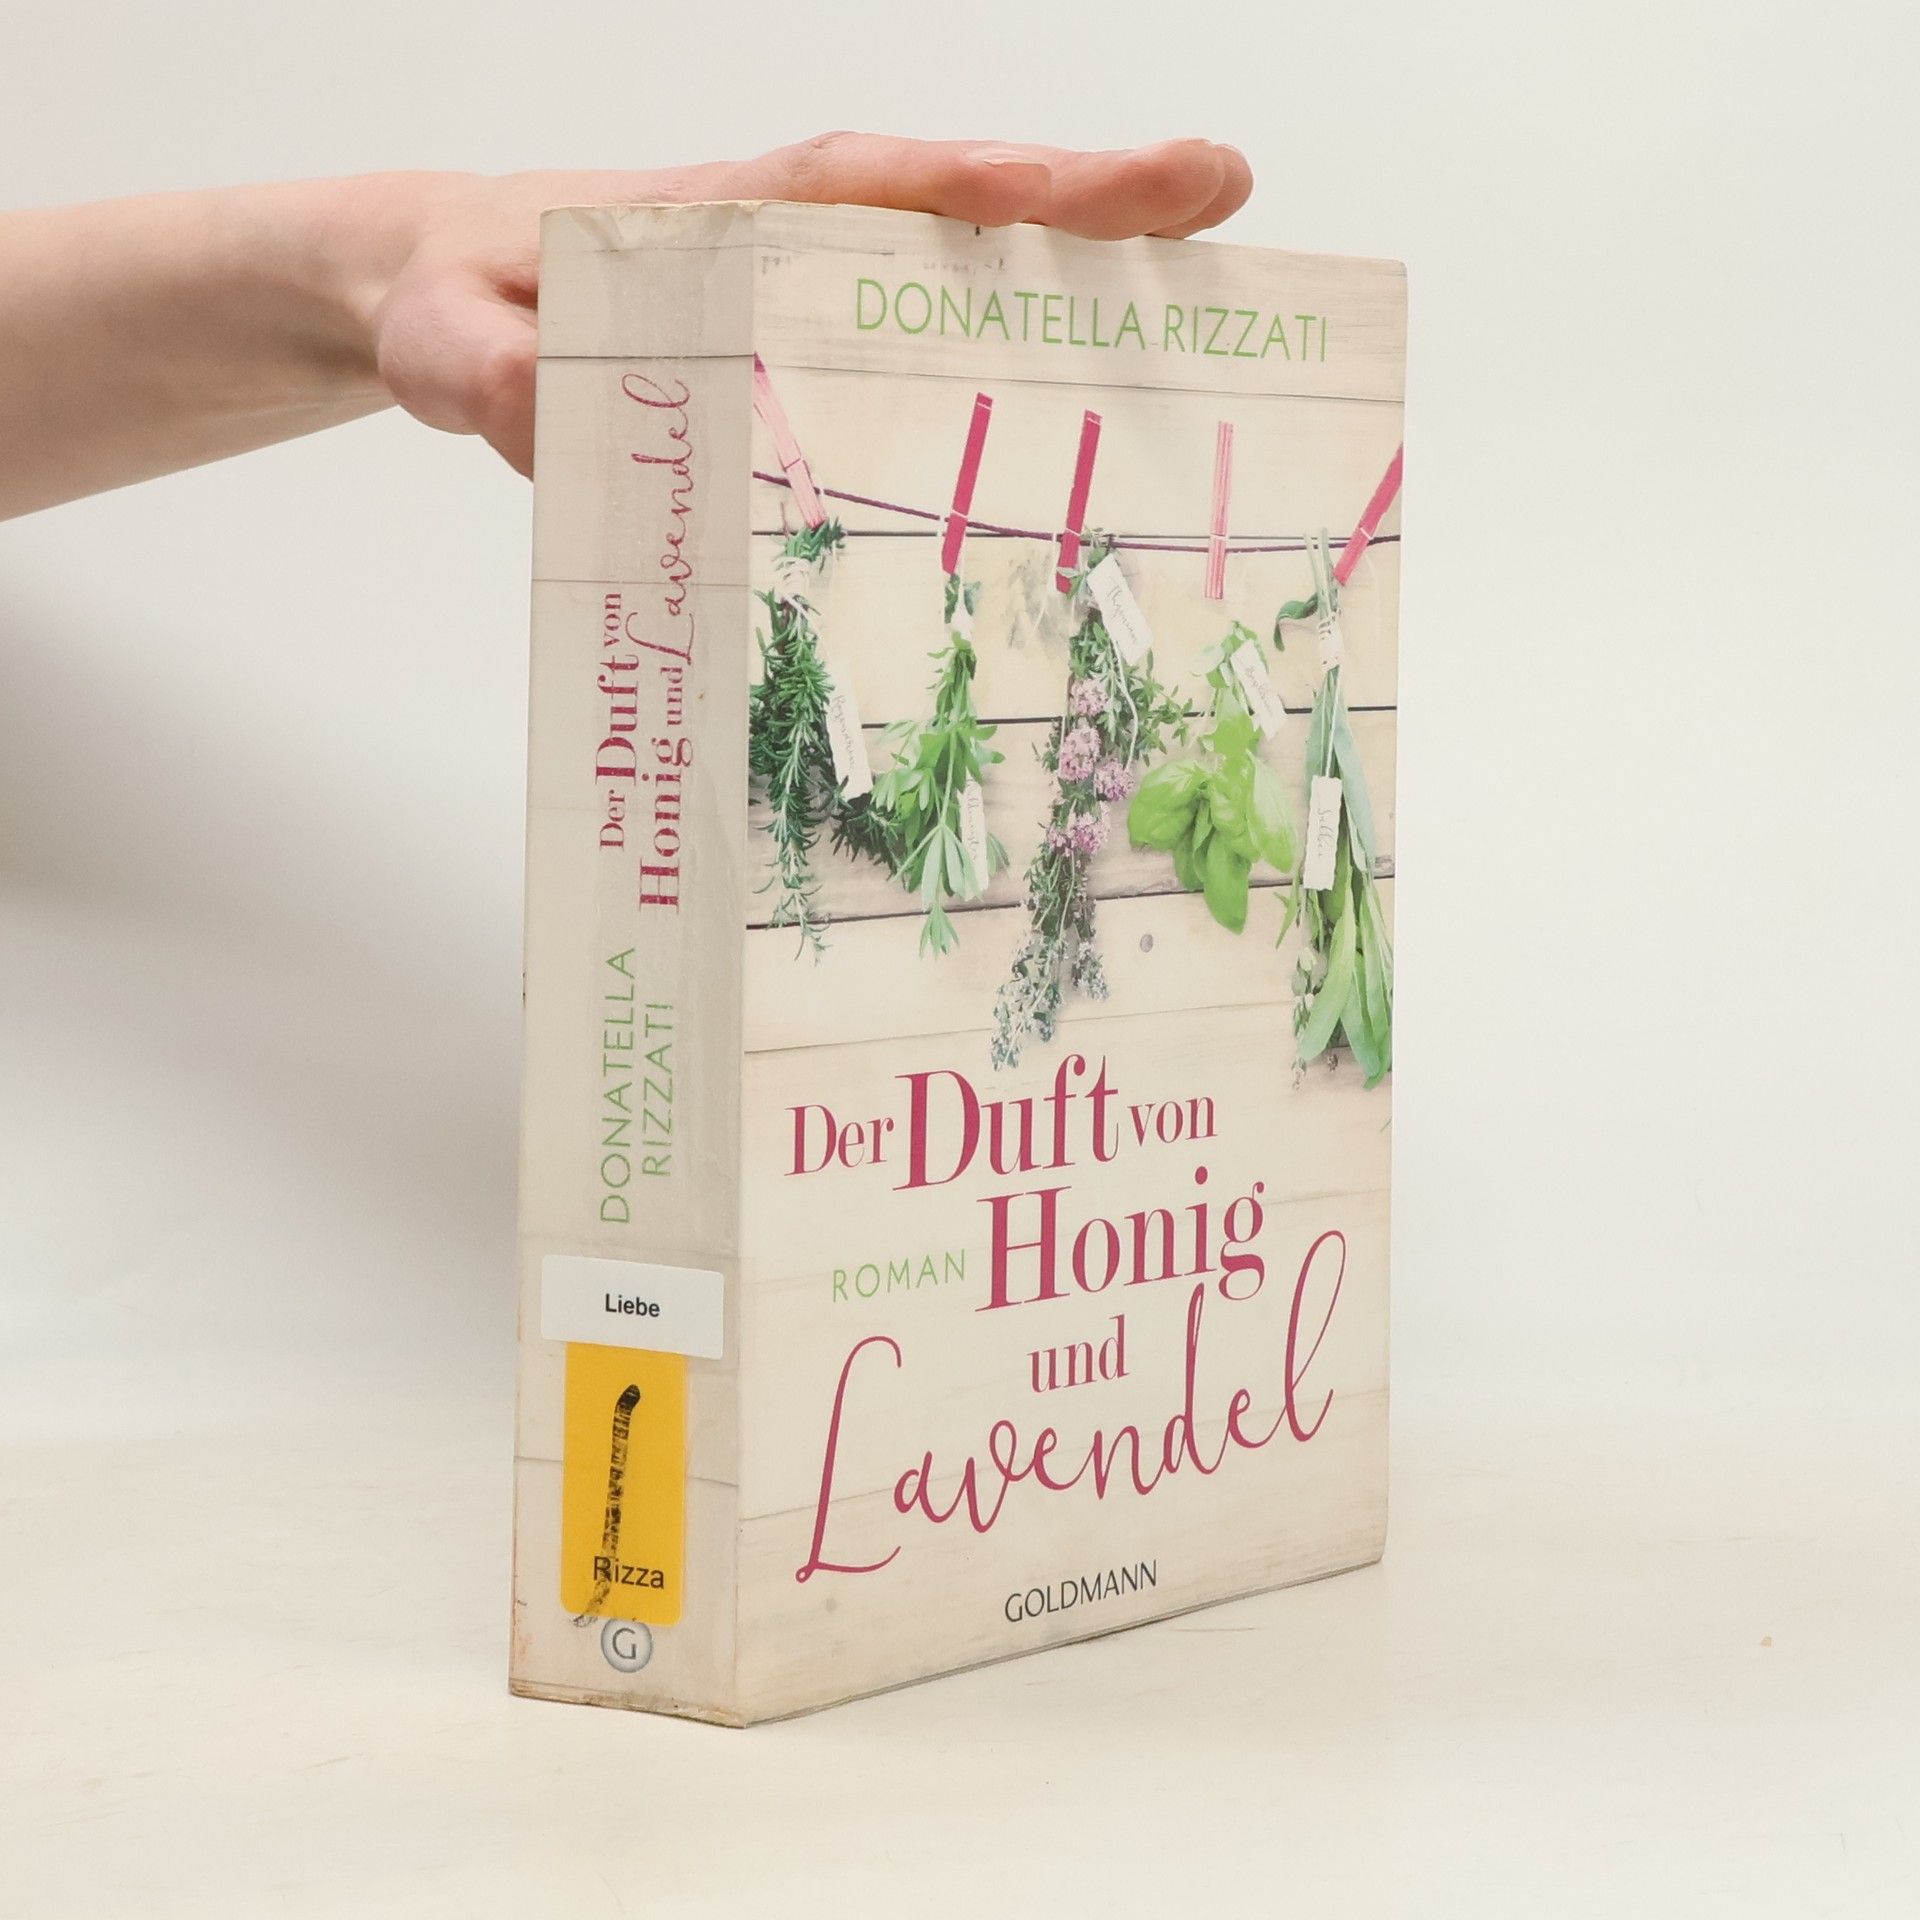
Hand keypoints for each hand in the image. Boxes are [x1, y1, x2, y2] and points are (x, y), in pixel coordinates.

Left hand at [360, 137, 1253, 478]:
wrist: (442, 307)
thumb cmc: (455, 301)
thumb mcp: (451, 338)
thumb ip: (490, 370)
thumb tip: (545, 410)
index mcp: (735, 220)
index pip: (888, 187)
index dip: (1013, 189)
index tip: (1132, 186)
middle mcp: (794, 250)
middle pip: (965, 219)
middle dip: (1094, 210)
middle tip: (1226, 198)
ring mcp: (808, 309)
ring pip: (959, 291)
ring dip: (1073, 305)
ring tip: (1208, 339)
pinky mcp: (801, 371)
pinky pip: (914, 370)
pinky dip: (998, 389)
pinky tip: (1069, 453)